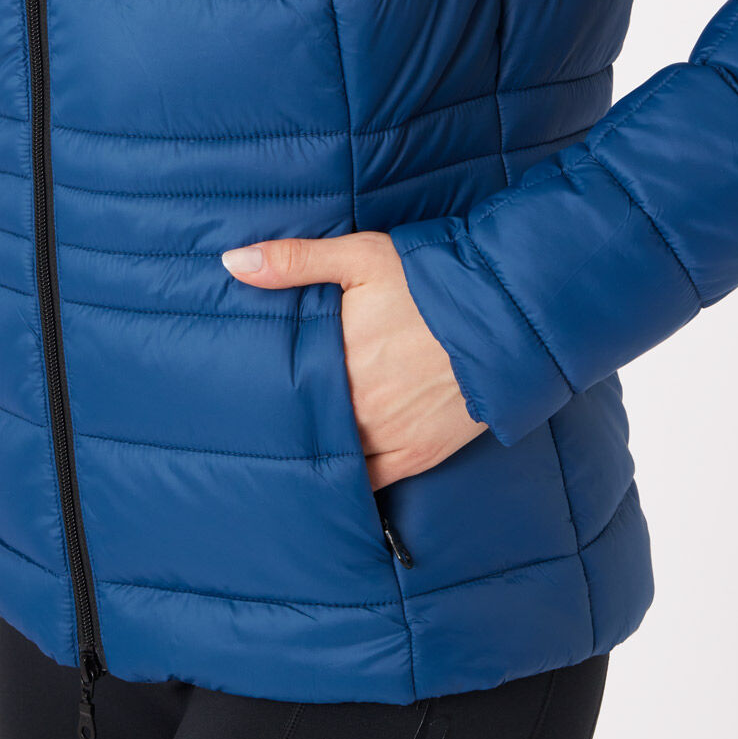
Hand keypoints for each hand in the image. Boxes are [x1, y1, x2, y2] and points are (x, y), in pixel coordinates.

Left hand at [221, 230, 487, 485]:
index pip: (280, 388)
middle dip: (284, 423)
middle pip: (305, 425)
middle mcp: (355, 407)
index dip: (258, 392)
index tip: (238, 393)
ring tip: (288, 451)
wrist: (504, 315)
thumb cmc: (428, 281)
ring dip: (315, 452)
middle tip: (255, 424)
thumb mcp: (359, 256)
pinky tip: (330, 480)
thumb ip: (294, 261)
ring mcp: (387, 436)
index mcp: (334, 360)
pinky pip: (370, 482)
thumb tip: (233, 263)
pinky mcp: (418, 455)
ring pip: (333, 458)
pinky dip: (349, 482)